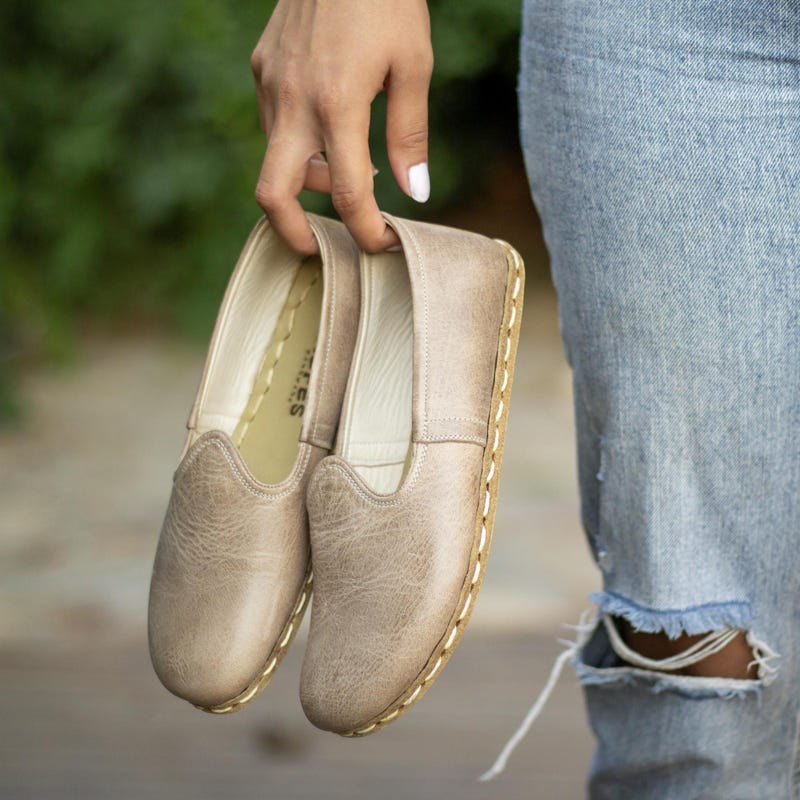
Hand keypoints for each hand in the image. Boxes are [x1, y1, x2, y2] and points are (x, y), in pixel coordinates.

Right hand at [251, 0, 432, 253]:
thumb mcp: (413, 64)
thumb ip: (410, 135)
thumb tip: (414, 193)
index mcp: (338, 103)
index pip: (349, 195)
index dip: (366, 231)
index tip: (382, 244)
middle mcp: (294, 100)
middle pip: (273, 195)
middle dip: (294, 233)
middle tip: (319, 247)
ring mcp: (270, 84)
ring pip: (277, 160)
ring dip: (308, 179)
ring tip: (346, 168)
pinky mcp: (262, 68)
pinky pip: (275, 126)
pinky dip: (299, 144)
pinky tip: (328, 124)